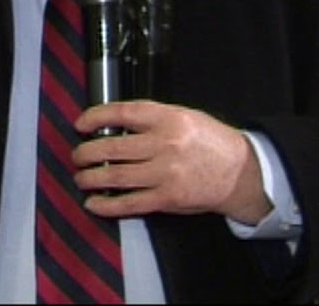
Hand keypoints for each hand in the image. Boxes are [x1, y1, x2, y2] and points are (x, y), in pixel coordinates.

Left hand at [69, 100, 271, 225]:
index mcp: (168, 119)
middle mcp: (165, 144)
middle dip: (86, 153)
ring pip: (115, 176)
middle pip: (112, 148)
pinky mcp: (167, 199)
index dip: (95, 117)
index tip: (81, 124)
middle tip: (77, 156)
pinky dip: (106, 205)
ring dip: (90, 178)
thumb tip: (112, 124)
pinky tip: (92, 203)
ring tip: (81, 178)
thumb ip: (151, 118)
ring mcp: (165, 174)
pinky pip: (129, 203)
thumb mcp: (184, 116)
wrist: (240, 172)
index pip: (122, 113)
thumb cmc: (209, 141)